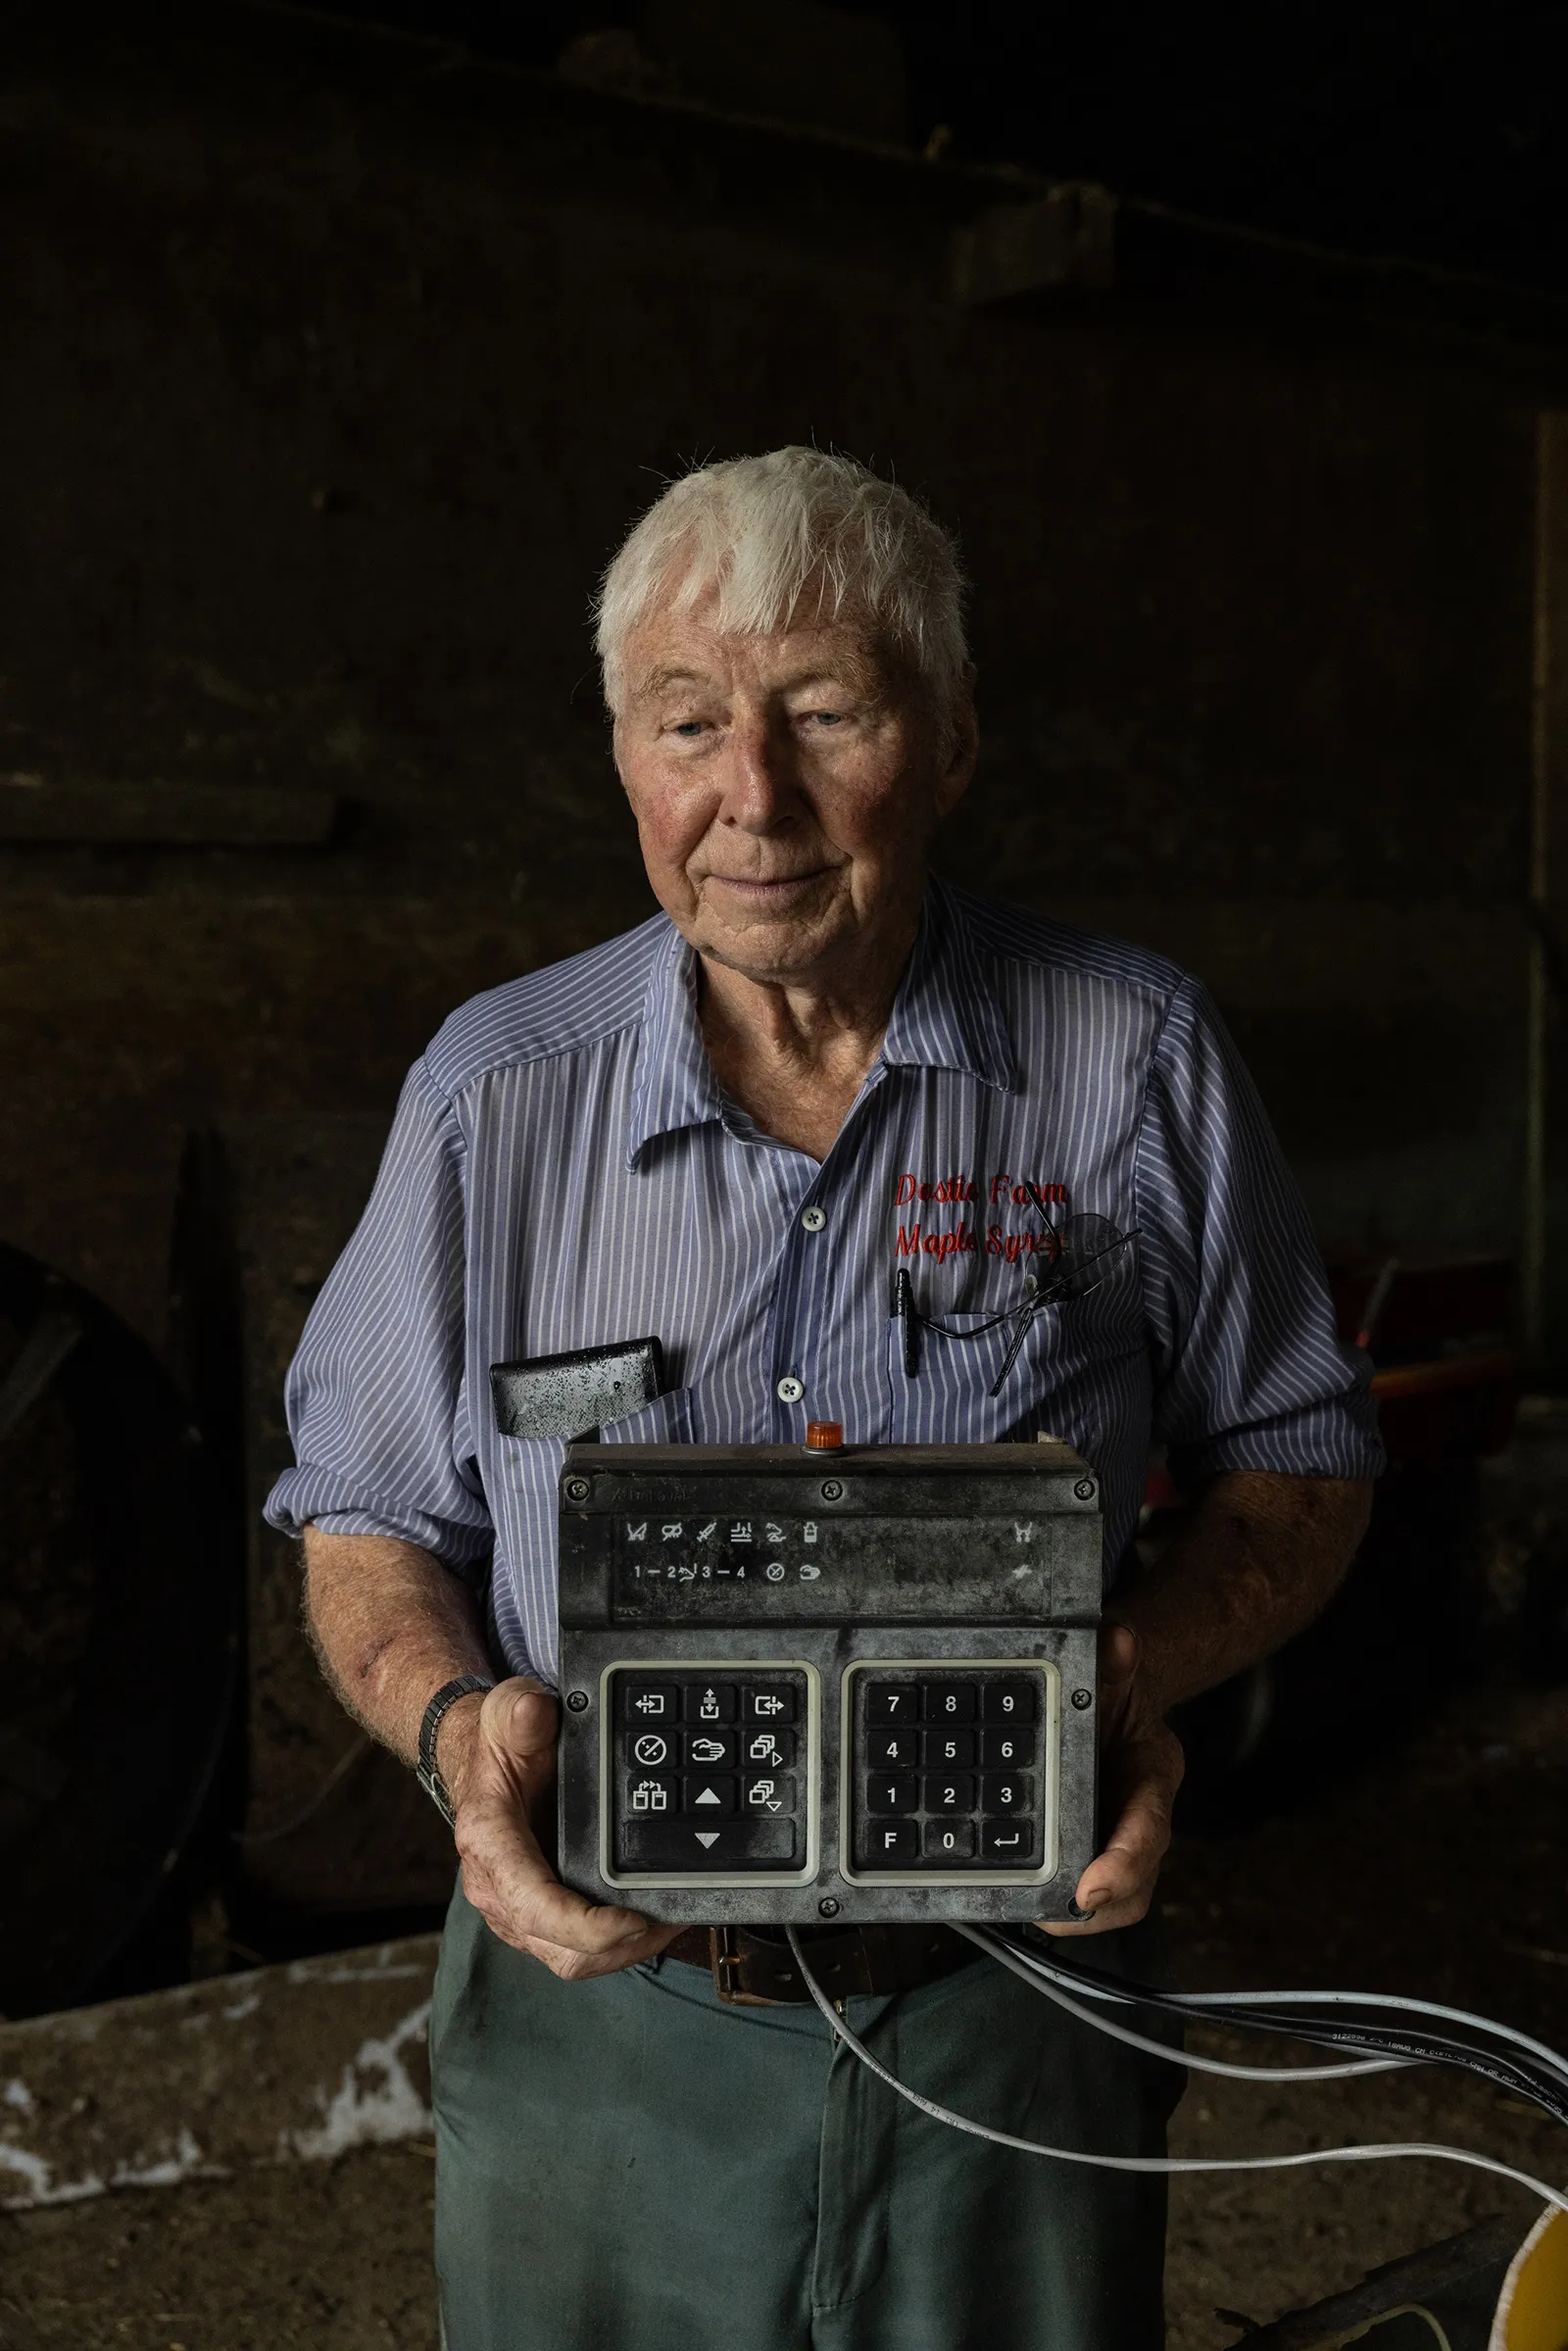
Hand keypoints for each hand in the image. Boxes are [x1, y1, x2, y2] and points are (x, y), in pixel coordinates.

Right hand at [443, 1678, 680, 1980]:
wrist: (484, 1760)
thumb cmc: (499, 1741)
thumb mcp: (507, 1712)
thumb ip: (520, 1712)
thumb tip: (534, 1712)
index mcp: (489, 1842)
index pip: (534, 1905)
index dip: (586, 1926)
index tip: (634, 1919)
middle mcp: (496, 1887)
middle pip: (559, 1949)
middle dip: (620, 1947)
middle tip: (670, 1920)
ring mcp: (514, 1909)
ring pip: (569, 1960)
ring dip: (622, 1952)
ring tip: (670, 1922)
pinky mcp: (534, 1916)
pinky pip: (573, 1950)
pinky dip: (614, 1945)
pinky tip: (650, 1922)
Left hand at [1037, 1622, 1183, 1937]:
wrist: (1116, 1703)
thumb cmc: (1115, 1693)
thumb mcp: (1115, 1671)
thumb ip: (1115, 1658)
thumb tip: (1116, 1639)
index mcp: (1153, 1775)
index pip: (1149, 1829)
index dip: (1124, 1864)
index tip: (1090, 1887)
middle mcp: (1143, 1818)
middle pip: (1138, 1886)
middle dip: (1098, 1908)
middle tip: (1049, 1911)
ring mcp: (1120, 1840)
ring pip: (1116, 1902)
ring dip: (1076, 1914)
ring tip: (1031, 1910)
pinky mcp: (1094, 1852)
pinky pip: (1086, 1893)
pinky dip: (1058, 1901)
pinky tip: (1020, 1897)